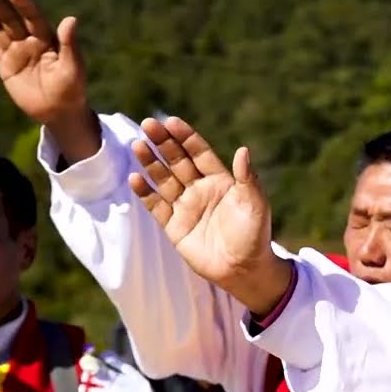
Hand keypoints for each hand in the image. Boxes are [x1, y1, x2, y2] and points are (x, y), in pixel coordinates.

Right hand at [0, 0, 98, 159]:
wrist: (59, 113)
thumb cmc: (72, 90)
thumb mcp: (73, 68)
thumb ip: (70, 44)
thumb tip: (71, 19)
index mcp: (48, 39)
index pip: (35, 18)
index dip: (25, 6)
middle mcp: (31, 41)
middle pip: (12, 19)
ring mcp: (17, 51)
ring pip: (0, 29)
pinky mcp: (5, 64)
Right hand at [129, 117, 292, 313]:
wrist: (244, 270)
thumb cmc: (255, 236)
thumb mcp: (255, 205)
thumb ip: (247, 178)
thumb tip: (243, 150)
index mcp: (220, 180)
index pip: (199, 153)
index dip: (185, 137)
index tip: (171, 121)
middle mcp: (200, 190)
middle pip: (177, 161)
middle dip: (163, 143)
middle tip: (148, 125)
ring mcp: (186, 207)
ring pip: (164, 179)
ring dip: (151, 163)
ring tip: (138, 146)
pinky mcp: (174, 226)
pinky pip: (156, 206)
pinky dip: (145, 193)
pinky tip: (135, 178)